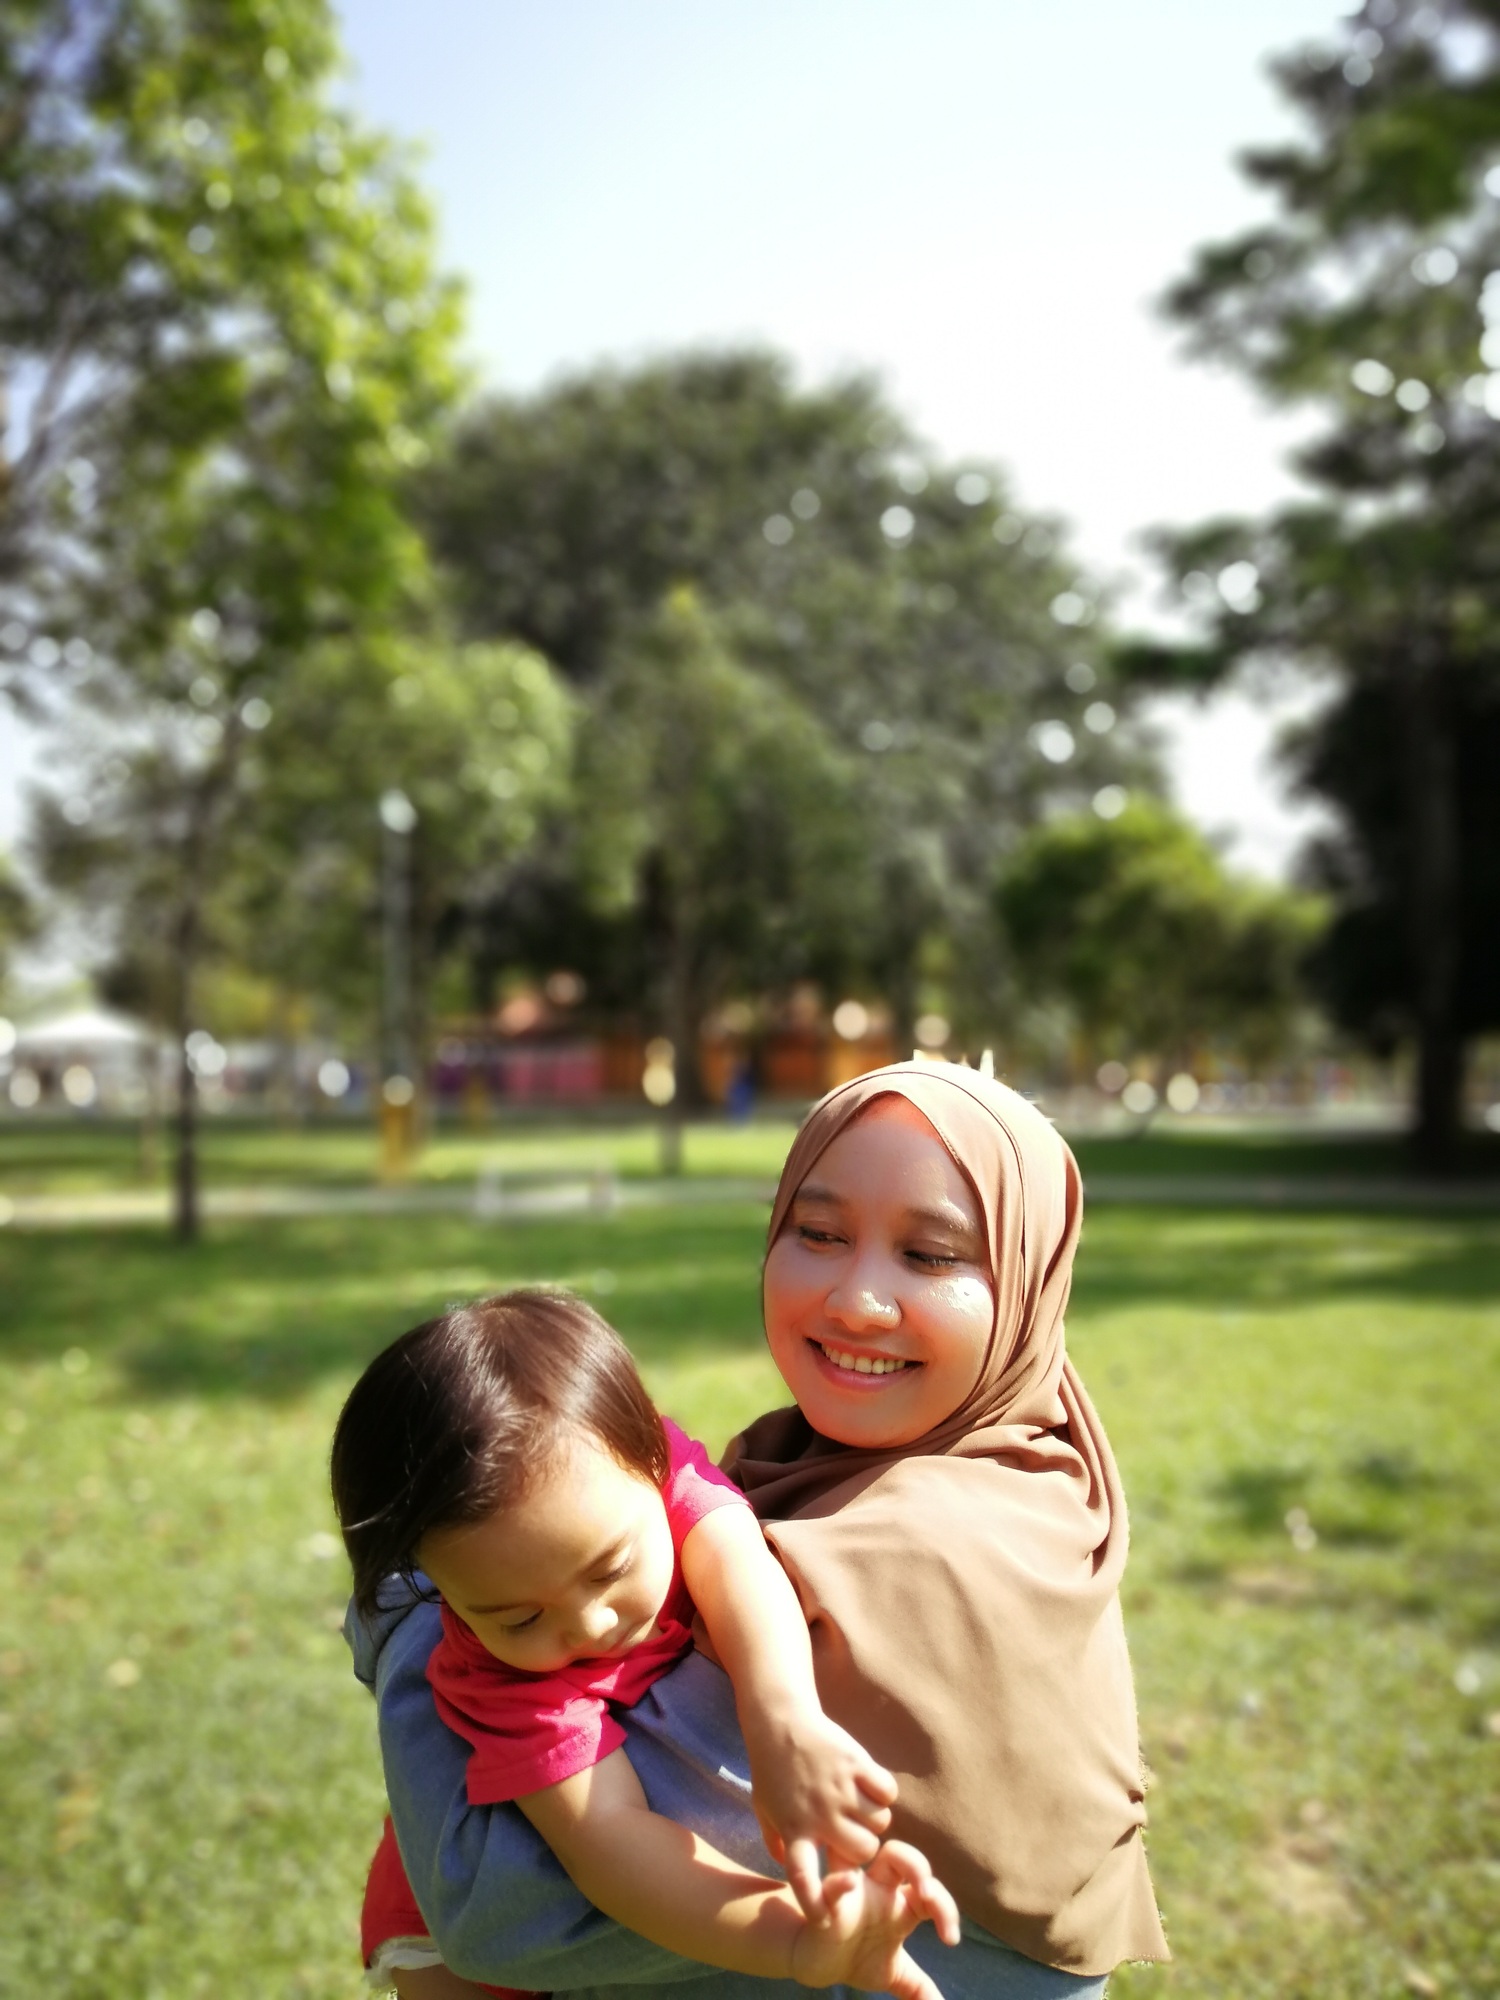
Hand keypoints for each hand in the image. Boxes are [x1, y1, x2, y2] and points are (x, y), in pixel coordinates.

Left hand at [745, 1708, 896, 1916]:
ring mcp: (839, 1788)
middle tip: (852, 1828)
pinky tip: (867, 1781)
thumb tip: (790, 1868)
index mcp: (793, 1830)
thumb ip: (778, 1843)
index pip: (804, 1880)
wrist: (779, 1719)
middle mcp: (818, 1814)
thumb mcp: (764, 1809)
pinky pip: (888, 1793)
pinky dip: (883, 1791)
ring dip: (874, 1817)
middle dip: (862, 1845)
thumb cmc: (771, 1768)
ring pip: (881, 1824)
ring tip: (856, 1801)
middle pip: (863, 1852)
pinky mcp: (856, 1763)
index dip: (817, 1906)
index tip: (827, 1922)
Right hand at [789, 1839, 959, 1998]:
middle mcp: (877, 1889)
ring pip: (867, 1850)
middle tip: (928, 1897)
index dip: (946, 1908)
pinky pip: (831, 1884)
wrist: (814, 1964)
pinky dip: (838, 1884)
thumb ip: (919, 1988)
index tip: (951, 1939)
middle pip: (901, 1855)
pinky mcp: (825, 1901)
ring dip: (898, 1859)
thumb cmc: (855, 1958)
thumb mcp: (893, 1975)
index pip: (928, 1891)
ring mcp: (852, 1891)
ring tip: (911, 1888)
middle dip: (920, 1866)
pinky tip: (848, 1885)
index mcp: (898, 1904)